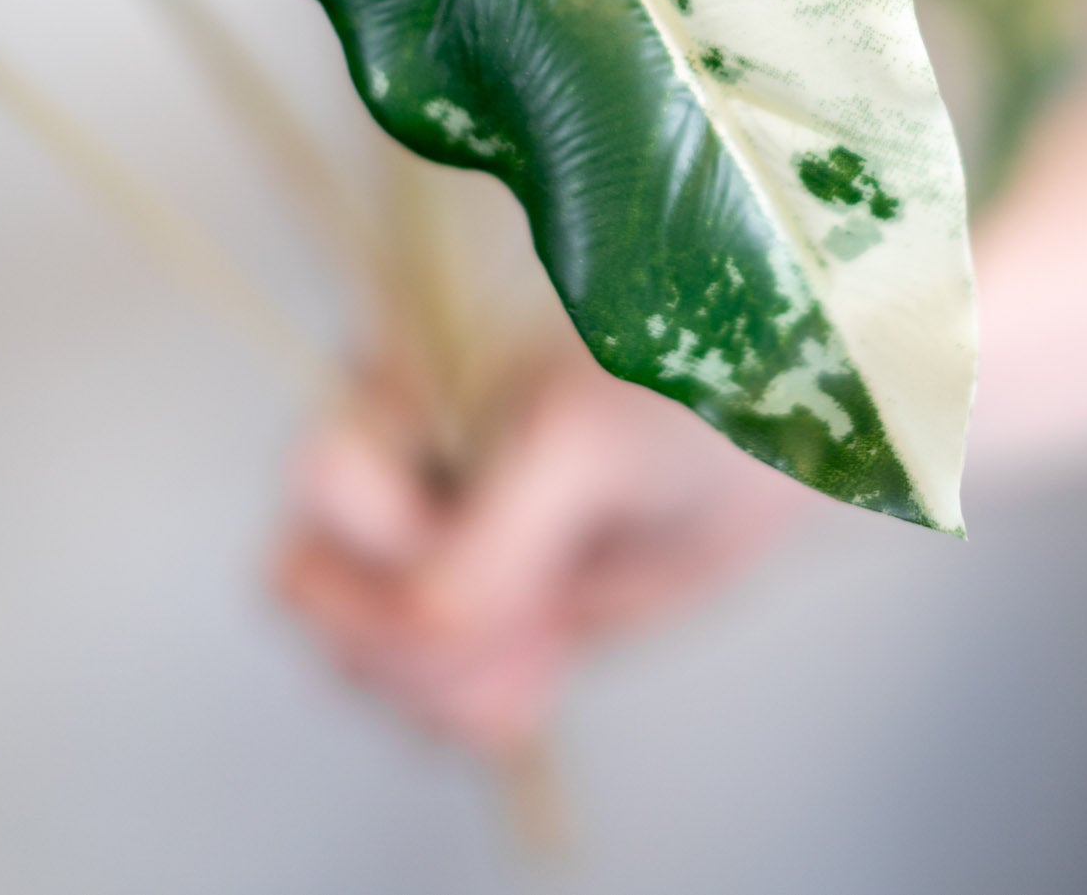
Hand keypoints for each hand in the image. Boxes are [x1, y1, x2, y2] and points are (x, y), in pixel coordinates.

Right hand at [273, 340, 802, 754]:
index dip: (391, 540)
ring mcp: (433, 543)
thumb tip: (425, 631)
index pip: (320, 486)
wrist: (772, 427)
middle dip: (407, 635)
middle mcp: (397, 460)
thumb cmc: (682, 390)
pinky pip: (424, 696)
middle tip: (525, 620)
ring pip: (360, 656)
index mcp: (401, 377)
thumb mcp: (579, 448)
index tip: (486, 532)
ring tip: (547, 643)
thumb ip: (486, 543)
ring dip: (442, 684)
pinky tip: (549, 667)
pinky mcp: (483, 610)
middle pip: (315, 588)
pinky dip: (471, 710)